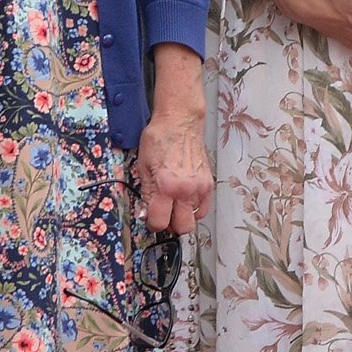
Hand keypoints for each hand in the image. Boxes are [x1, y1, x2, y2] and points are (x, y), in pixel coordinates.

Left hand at [133, 106, 212, 236]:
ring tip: (174, 204)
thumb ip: (147, 195)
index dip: (152, 224)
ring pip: (193, 220)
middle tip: (163, 215)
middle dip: (170, 225)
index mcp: (166, 187)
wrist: (180, 123)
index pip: (160, 222)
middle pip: (182, 228)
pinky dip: (194, 209)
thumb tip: (147, 214)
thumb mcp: (143, 168)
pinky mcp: (209, 184)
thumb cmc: (158, 141)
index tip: (150, 219)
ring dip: (182, 216)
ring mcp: (200, 188)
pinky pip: (204, 208)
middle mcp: (186, 190)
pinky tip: (185, 200)